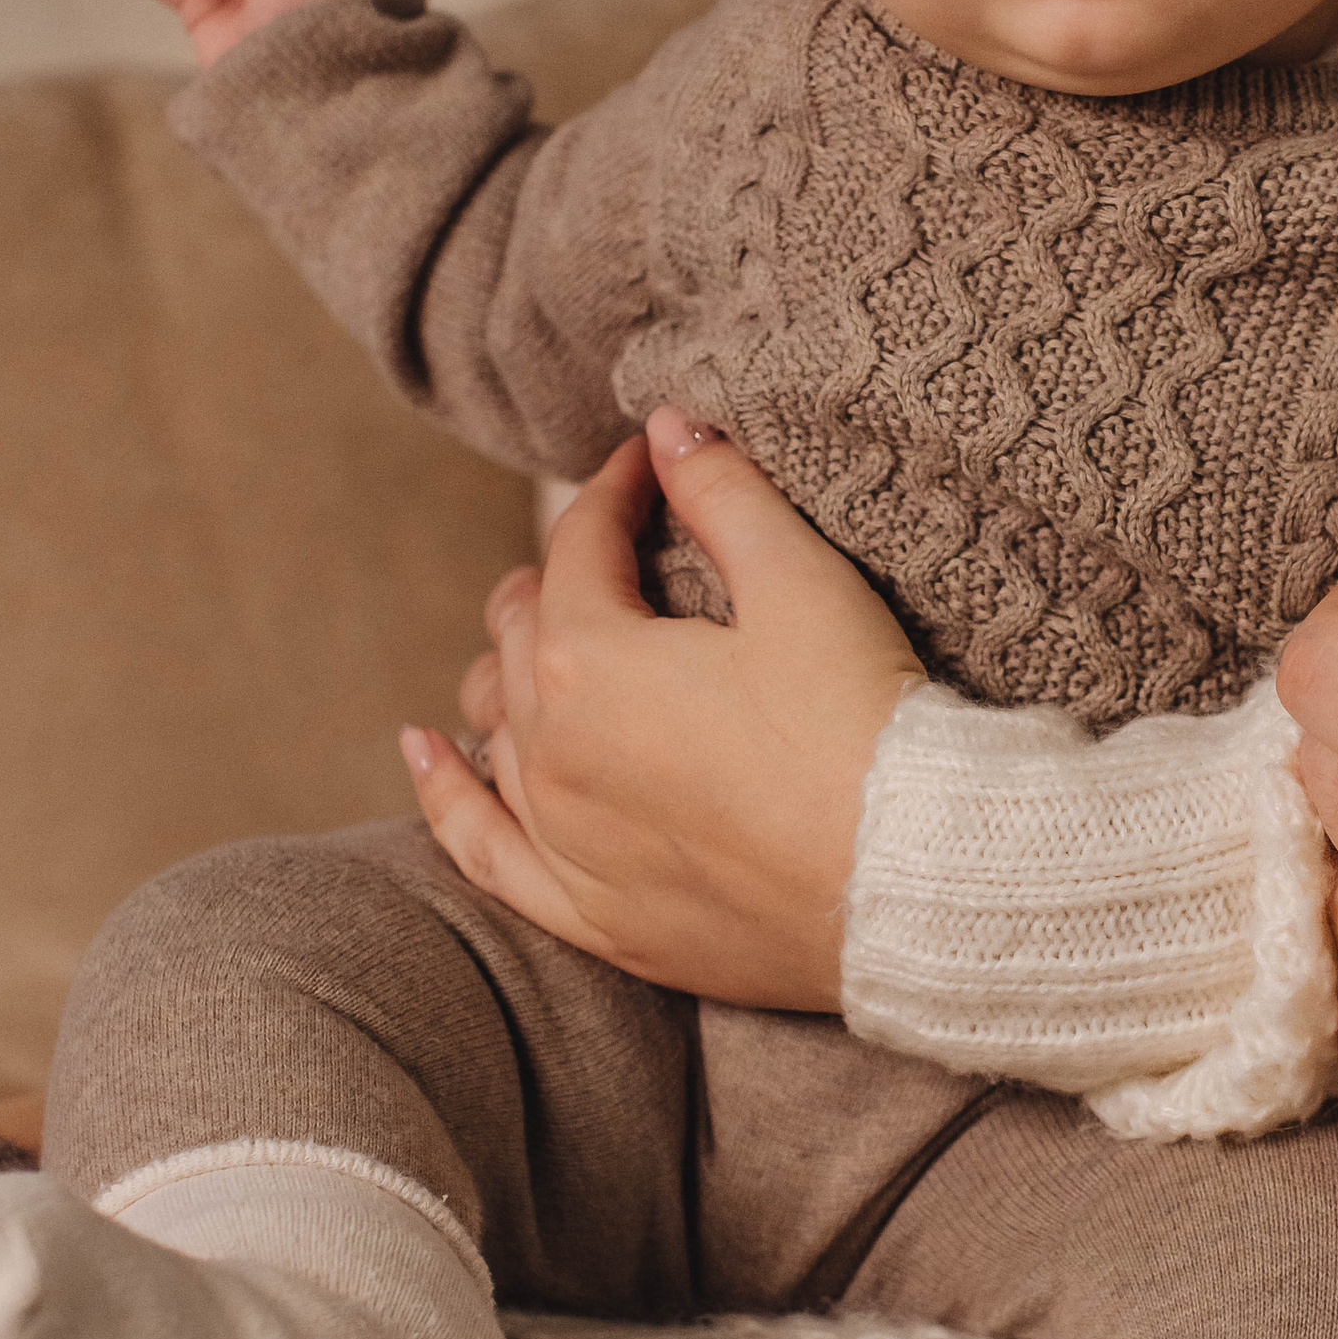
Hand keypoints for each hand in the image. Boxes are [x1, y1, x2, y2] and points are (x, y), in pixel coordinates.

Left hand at [399, 410, 926, 1007]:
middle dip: (564, 576)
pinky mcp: (592, 913)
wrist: (911, 884)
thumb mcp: (803, 586)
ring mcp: (563, 838)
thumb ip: (724, 496)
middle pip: (521, 633)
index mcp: (589, 656)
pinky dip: (448, 793)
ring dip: (512, 671)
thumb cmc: (865, 728)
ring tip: (541, 638)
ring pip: (496, 729)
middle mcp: (551, 748)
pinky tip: (426, 751)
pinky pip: (484, 849)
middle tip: (619, 549)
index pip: (580, 544)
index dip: (618, 490)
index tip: (651, 467)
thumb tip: (667, 425)